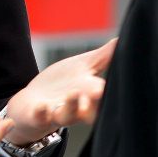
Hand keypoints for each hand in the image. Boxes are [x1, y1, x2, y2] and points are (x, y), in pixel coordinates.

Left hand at [2, 37, 116, 145]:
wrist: (32, 105)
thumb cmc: (63, 84)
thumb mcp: (83, 67)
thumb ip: (104, 56)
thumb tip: (122, 39)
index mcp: (89, 94)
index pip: (104, 94)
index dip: (113, 92)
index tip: (125, 85)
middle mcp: (76, 107)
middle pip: (90, 110)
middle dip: (96, 103)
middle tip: (101, 92)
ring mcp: (56, 112)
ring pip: (67, 114)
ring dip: (71, 105)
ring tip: (74, 93)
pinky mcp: (37, 115)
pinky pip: (40, 116)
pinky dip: (41, 112)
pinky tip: (42, 105)